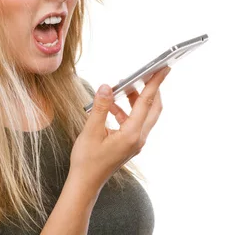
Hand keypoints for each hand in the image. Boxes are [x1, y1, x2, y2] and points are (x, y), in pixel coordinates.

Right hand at [69, 66, 170, 190]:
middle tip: (149, 72)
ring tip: (124, 86)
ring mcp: (135, 142)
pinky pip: (134, 121)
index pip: (147, 102)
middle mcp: (138, 138)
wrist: (86, 183)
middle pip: (153, 108)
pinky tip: (112, 106)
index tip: (164, 67)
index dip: (155, 83)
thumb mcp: (91, 131)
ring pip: (144, 115)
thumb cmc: (87, 160)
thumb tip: (107, 86)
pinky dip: (126, 110)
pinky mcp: (130, 144)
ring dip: (137, 99)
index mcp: (131, 134)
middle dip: (152, 89)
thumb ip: (101, 107)